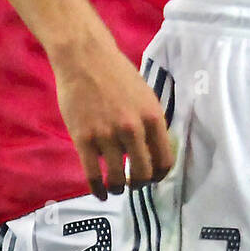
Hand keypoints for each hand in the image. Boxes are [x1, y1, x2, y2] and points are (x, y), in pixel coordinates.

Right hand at [53, 46, 173, 198]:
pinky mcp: (84, 138)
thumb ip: (151, 122)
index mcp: (153, 117)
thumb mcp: (145, 95)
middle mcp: (133, 129)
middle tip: (133, 183)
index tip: (153, 178)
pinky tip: (100, 193)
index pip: (164, 160)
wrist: (84, 57)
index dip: (160, 175)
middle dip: (139, 184)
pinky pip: (93, 175)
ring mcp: (107, 135)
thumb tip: (155, 149)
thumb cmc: (116, 73)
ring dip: (118, 188)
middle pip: (143, 174)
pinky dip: (98, 189)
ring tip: (115, 188)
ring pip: (117, 178)